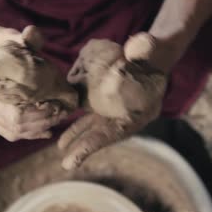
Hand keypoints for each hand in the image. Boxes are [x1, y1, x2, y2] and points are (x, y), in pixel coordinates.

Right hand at [0, 24, 72, 141]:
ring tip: (55, 119)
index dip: (39, 116)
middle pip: (15, 127)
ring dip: (35, 130)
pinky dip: (25, 131)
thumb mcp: (4, 35)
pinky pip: (4, 128)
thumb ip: (22, 38)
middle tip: (62, 113)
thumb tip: (34, 32)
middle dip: (42, 123)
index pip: (15, 115)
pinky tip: (42, 128)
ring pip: (10, 131)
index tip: (58, 106)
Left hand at [59, 33, 166, 168]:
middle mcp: (126, 113)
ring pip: (94, 125)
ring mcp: (114, 108)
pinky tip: (60, 119)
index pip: (121, 128)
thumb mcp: (150, 49)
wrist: (148, 52)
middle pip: (104, 134)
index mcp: (143, 108)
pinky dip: (75, 118)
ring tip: (60, 147)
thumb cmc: (152, 52)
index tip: (86, 149)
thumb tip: (133, 49)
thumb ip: (144, 51)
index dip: (102, 139)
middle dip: (85, 147)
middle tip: (67, 162)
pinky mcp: (102, 100)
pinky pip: (87, 111)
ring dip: (77, 135)